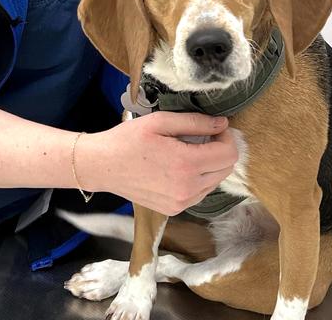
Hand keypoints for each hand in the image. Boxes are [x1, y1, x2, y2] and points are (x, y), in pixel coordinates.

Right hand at [76, 112, 238, 215]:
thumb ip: (195, 121)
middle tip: (203, 136)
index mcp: (187, 164)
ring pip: (215, 181)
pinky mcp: (175, 209)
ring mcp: (182, 202)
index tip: (215, 127)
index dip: (227, 136)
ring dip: (211, 164)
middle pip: (226, 169)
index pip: (229, 153)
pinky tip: (181, 166)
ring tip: (189, 150)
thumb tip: (222, 123)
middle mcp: (188, 188)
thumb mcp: (160, 121)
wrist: (103, 166)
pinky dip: (199, 178)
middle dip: (221, 149)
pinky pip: (200, 192)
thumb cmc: (128, 140)